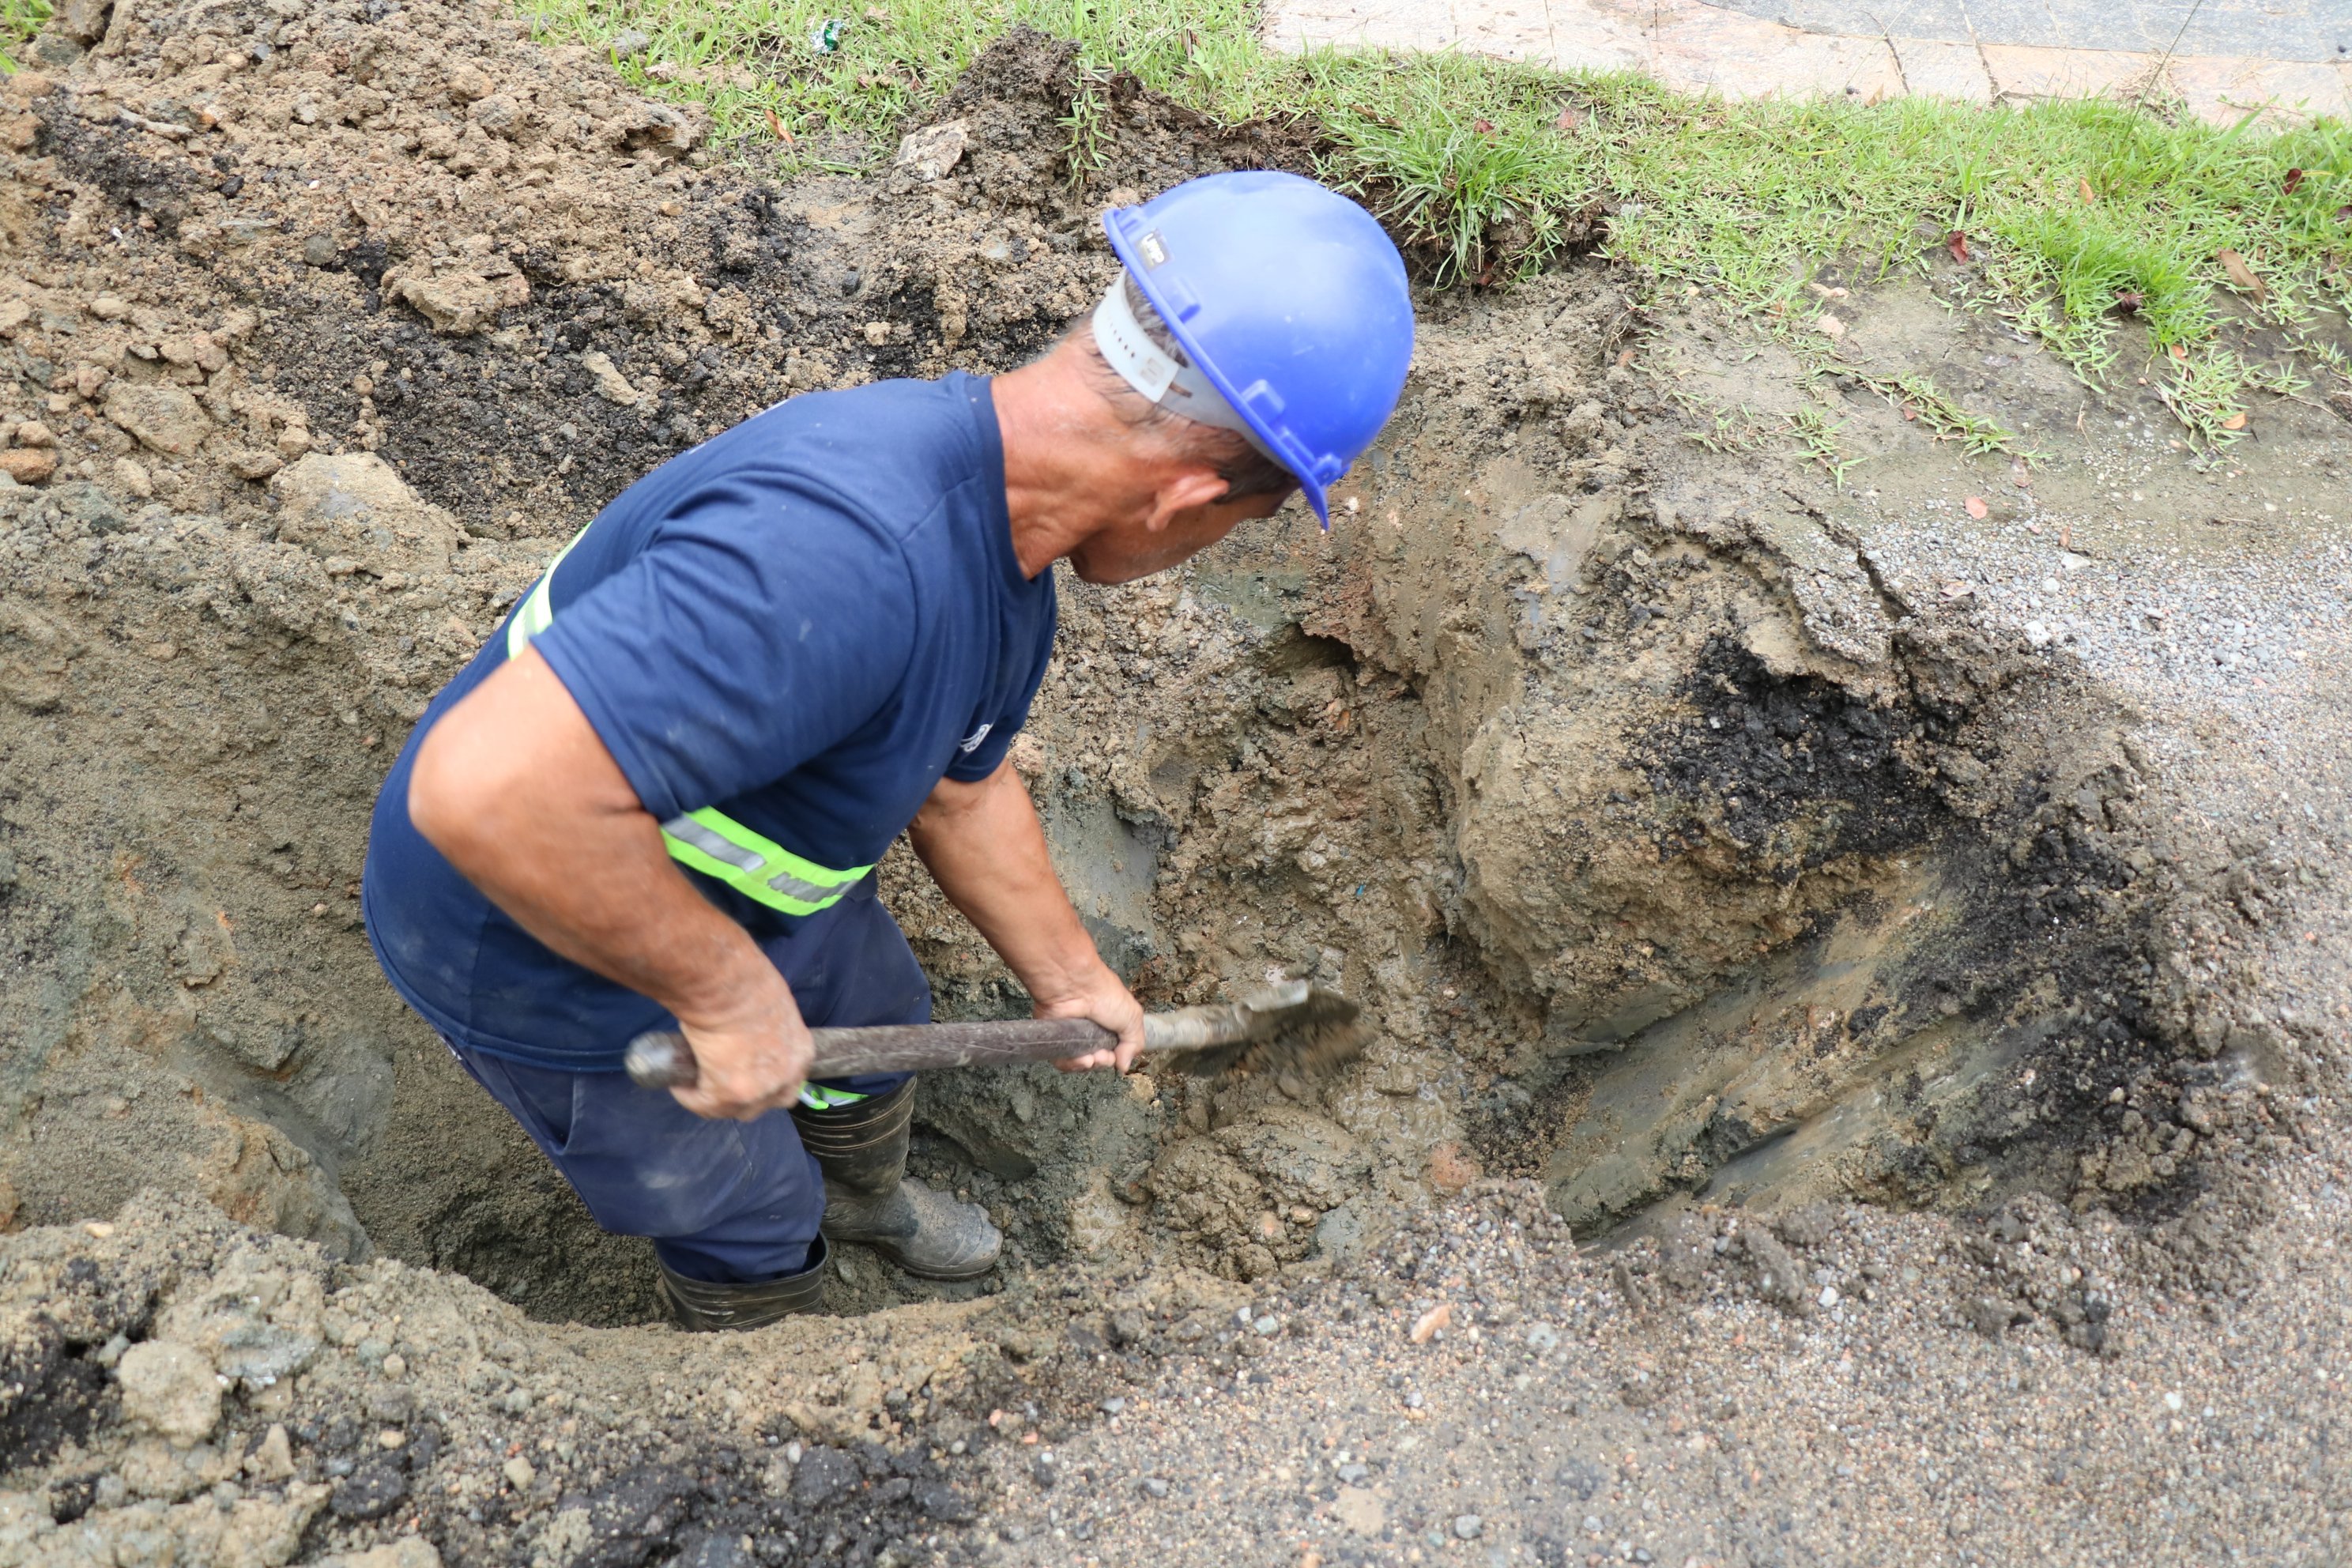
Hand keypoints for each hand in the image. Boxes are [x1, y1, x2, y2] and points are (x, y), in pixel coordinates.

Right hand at [669, 980, 813, 1120]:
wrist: (725, 982)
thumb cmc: (745, 981)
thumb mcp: (771, 1006)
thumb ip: (767, 1028)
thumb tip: (746, 1034)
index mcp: (802, 1052)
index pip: (788, 1081)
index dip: (765, 1081)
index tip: (744, 1073)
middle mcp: (788, 1076)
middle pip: (767, 1103)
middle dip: (745, 1097)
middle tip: (720, 1082)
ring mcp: (761, 1090)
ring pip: (736, 1110)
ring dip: (716, 1101)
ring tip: (696, 1084)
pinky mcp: (731, 1094)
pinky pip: (705, 1105)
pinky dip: (690, 1096)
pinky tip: (680, 1084)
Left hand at [1034, 967, 1145, 1073]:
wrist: (1075, 987)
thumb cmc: (1104, 995)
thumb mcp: (1132, 1017)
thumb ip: (1134, 1043)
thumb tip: (1123, 1065)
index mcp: (1109, 1025)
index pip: (1112, 1051)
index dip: (1115, 1058)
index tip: (1116, 1056)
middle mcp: (1090, 1031)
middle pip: (1096, 1060)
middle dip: (1101, 1063)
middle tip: (1102, 1056)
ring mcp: (1072, 1035)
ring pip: (1079, 1063)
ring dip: (1087, 1065)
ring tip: (1090, 1058)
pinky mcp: (1056, 1038)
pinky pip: (1062, 1061)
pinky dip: (1072, 1063)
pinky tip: (1080, 1058)